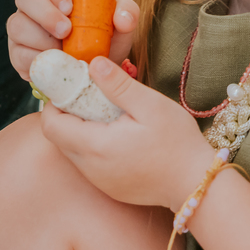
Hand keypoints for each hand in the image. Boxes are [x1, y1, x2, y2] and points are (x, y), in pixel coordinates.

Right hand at [7, 0, 138, 79]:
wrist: (93, 74)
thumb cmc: (102, 41)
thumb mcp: (120, 27)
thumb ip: (127, 14)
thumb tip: (122, 17)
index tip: (70, 6)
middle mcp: (34, 4)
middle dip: (44, 12)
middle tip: (66, 31)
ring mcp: (22, 27)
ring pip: (16, 24)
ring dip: (40, 39)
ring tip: (63, 51)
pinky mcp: (17, 52)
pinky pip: (16, 53)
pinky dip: (36, 60)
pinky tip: (53, 65)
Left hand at [39, 57, 214, 209]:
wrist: (199, 186)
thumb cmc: (178, 144)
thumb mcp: (151, 106)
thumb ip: (118, 84)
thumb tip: (92, 63)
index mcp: (95, 146)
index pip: (50, 124)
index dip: (55, 102)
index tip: (74, 87)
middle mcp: (90, 167)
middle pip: (57, 136)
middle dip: (67, 113)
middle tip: (92, 96)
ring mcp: (98, 180)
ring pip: (71, 149)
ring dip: (80, 128)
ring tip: (108, 113)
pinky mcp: (109, 186)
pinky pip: (88, 162)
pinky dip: (93, 144)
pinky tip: (118, 133)